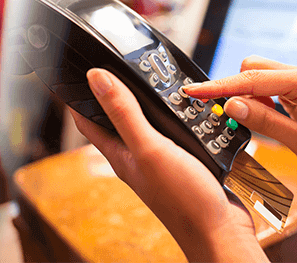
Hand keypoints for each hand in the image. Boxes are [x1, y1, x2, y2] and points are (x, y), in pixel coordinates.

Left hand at [72, 68, 264, 261]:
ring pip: (150, 123)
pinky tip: (188, 105)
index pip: (87, 121)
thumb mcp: (149, 148)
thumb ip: (124, 114)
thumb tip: (96, 79)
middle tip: (119, 65)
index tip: (75, 72)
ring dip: (152, 102)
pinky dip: (180, 115)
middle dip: (117, 92)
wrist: (221, 231)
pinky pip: (177, 132)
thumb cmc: (183, 199)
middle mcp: (137, 156)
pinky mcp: (185, 161)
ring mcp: (161, 159)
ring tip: (154, 78)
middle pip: (118, 118)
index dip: (78, 96)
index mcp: (120, 154)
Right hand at [182, 56, 296, 181]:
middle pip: (250, 68)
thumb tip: (232, 105)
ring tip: (248, 122)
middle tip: (218, 113)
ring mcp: (296, 80)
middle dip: (230, 88)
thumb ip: (265, 122)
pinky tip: (257, 117)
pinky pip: (261, 86)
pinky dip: (252, 100)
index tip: (193, 91)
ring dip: (242, 95)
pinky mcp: (291, 89)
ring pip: (253, 75)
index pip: (252, 79)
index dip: (219, 86)